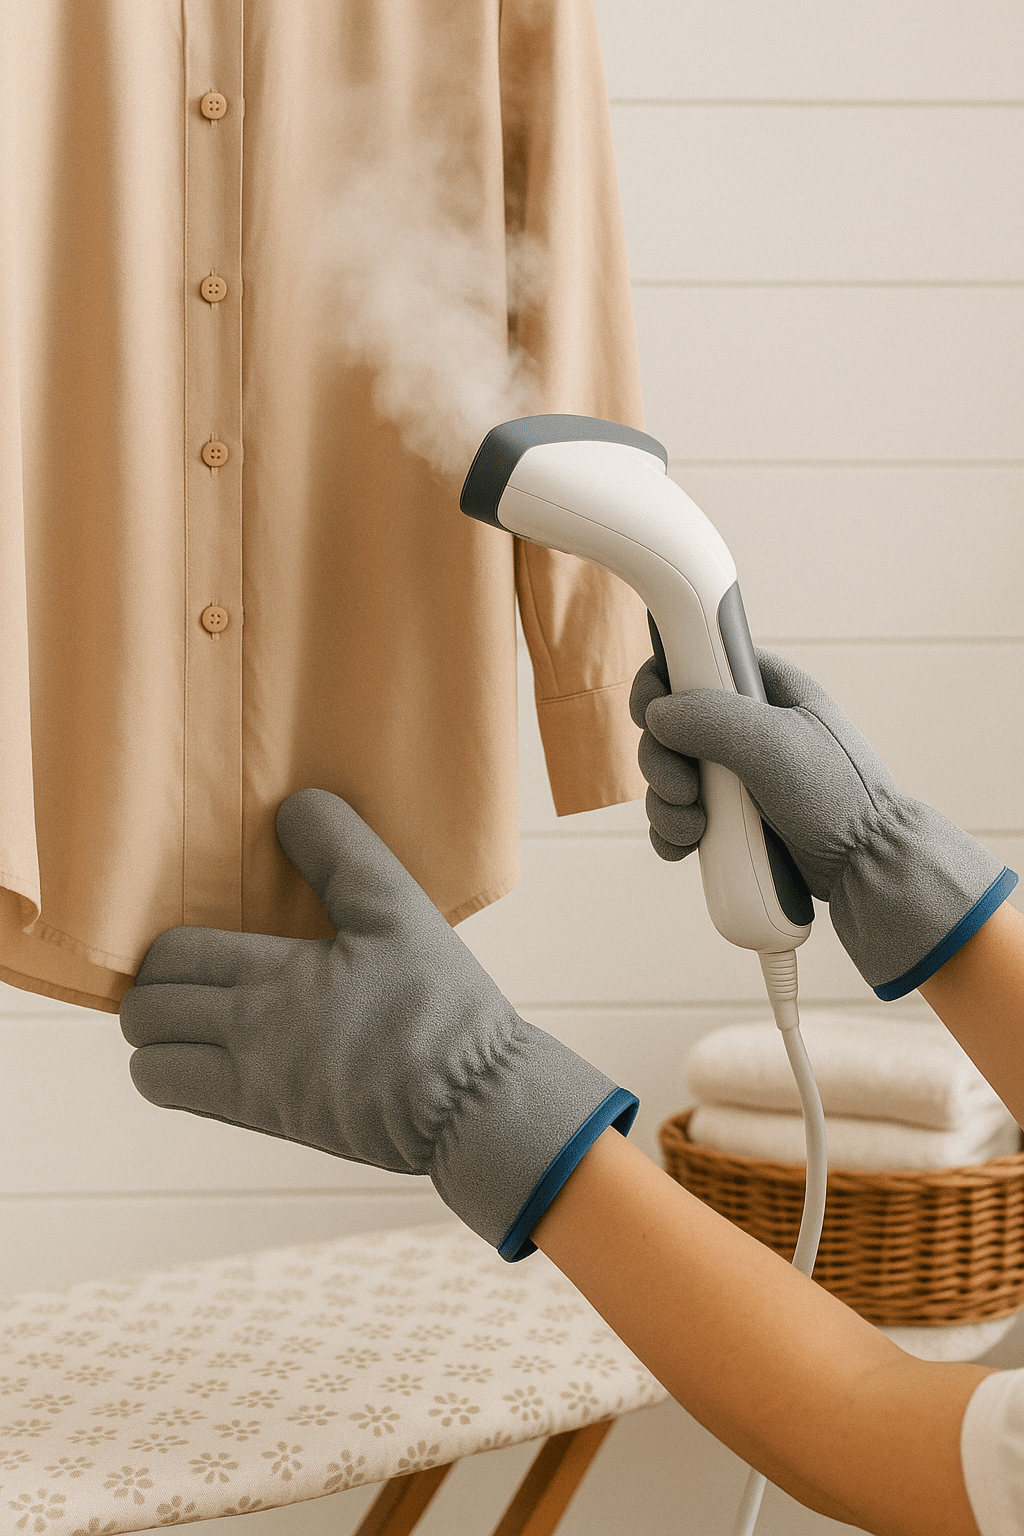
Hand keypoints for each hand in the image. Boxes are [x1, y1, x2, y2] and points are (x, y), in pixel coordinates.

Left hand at [120, 789, 636, 1259]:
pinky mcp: (267, 1122)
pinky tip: (219, 1059)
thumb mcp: (399, 910)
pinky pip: (181, 1100)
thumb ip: (342, 852)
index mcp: (276, 974)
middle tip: (191, 979)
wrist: (470, 1103)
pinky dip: (177, 1078)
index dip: (169, 946)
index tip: (200, 940)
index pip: (172, 953)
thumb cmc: (440, 1005)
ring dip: (158, 1040)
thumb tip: (293, 806)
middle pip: (147, 1009)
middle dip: (155, 989)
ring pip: (148, 1063)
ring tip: (194, 1022)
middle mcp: (248, 1031)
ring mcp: (251, 1084)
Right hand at [629, 649, 1014, 997]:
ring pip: (667, 775)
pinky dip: (672, 832)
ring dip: (666, 804)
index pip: (694, 659)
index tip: (649, 708)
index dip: (661, 680)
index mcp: (764, 688)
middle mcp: (744, 727)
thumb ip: (712, 719)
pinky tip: (687, 845)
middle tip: (683, 787)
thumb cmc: (838, 796)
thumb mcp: (776, 743)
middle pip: (667, 725)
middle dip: (661, 759)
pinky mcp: (727, 818)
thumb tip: (658, 714)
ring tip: (695, 827)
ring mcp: (733, 775)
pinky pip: (676, 816)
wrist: (866, 867)